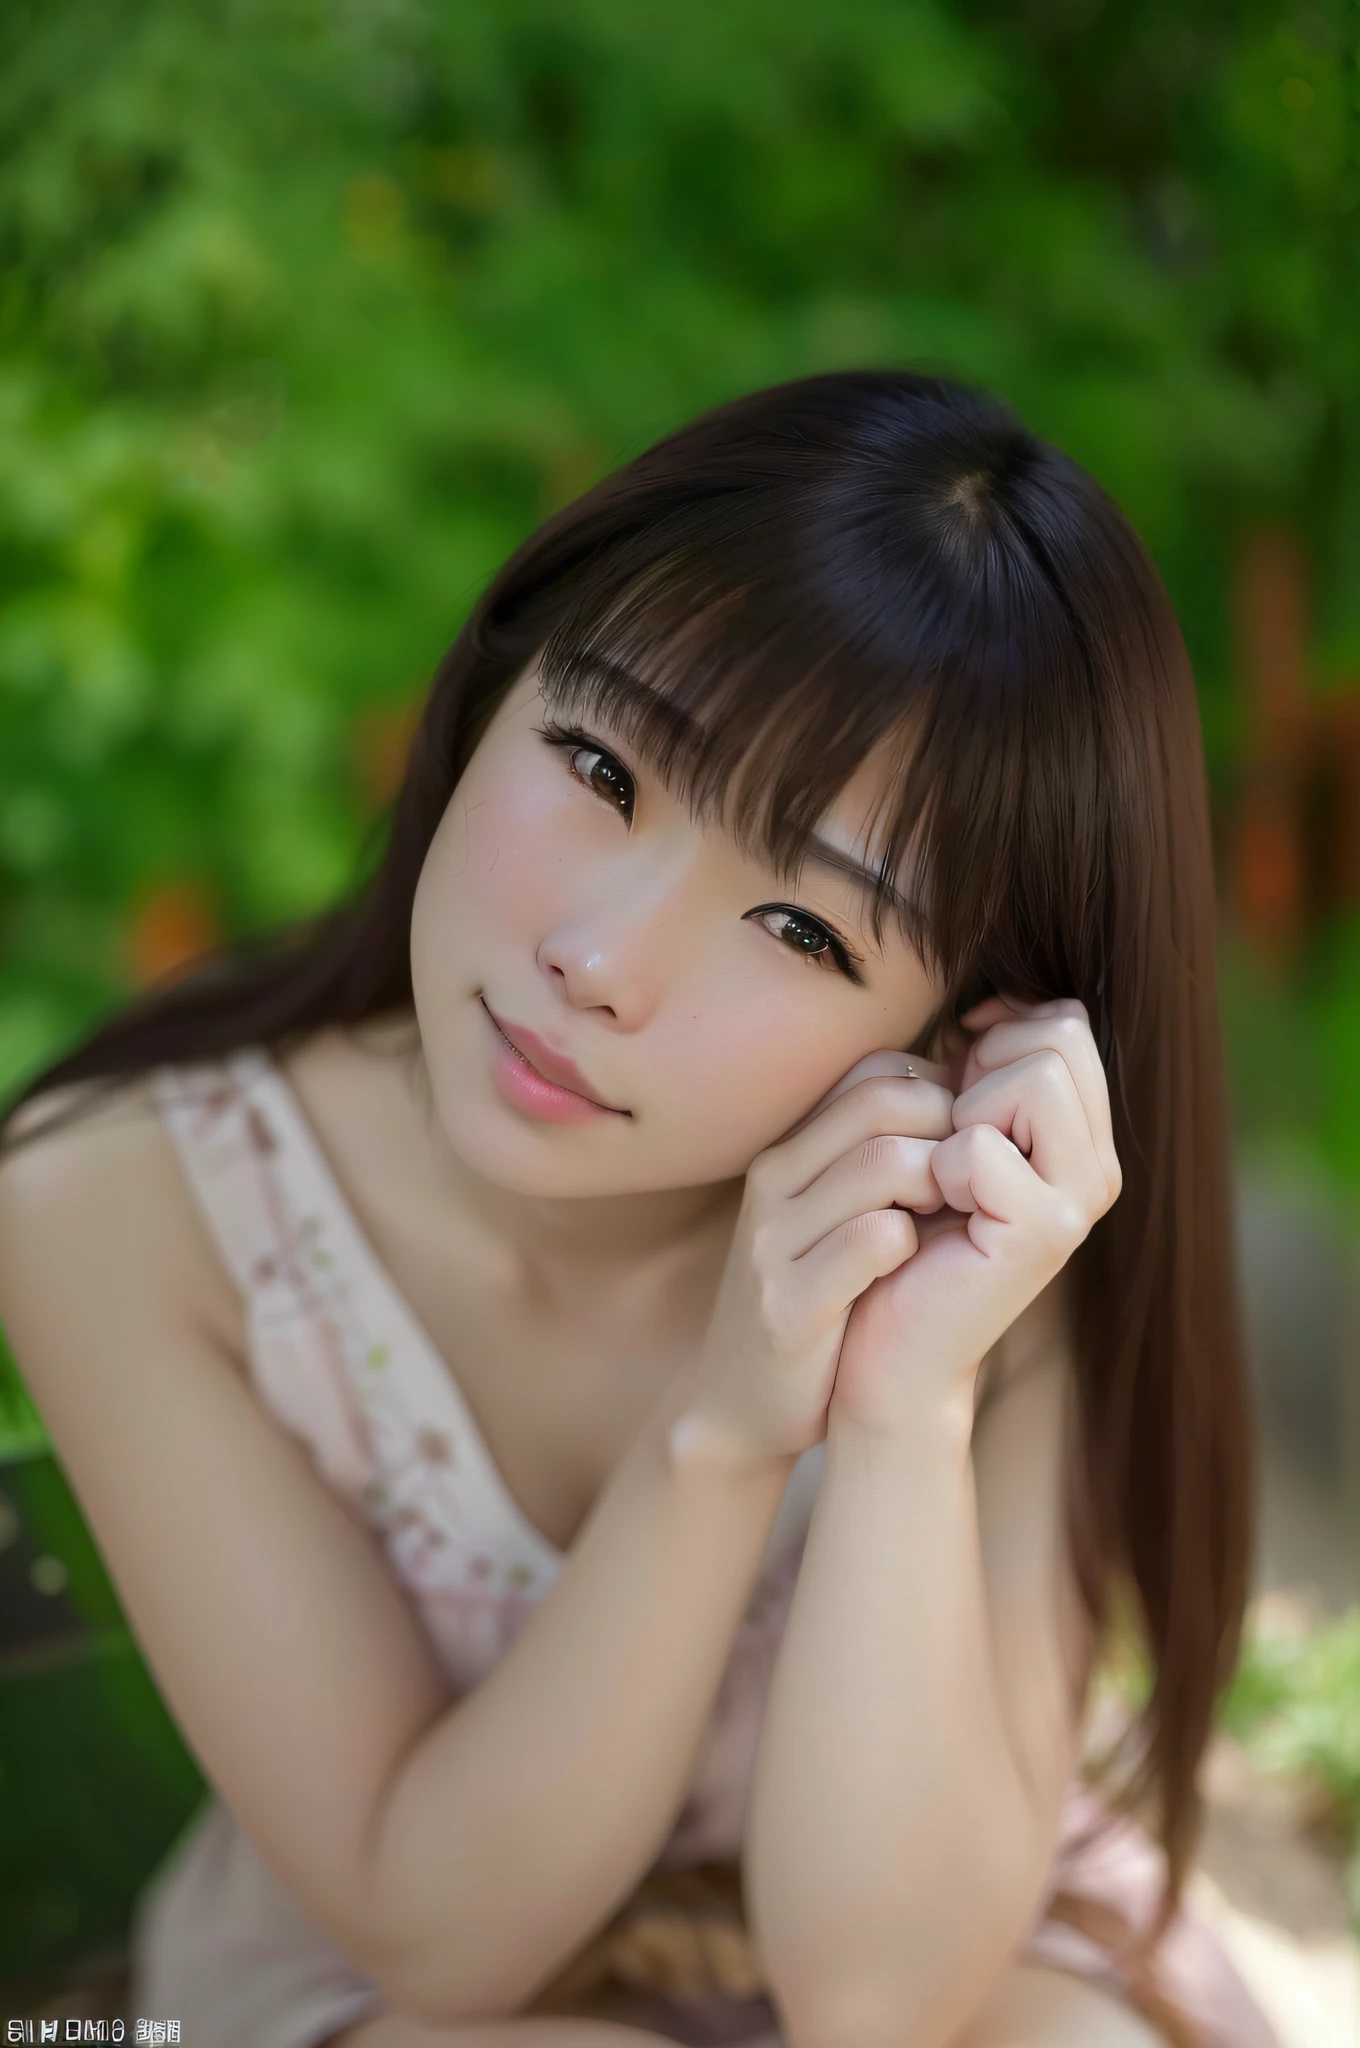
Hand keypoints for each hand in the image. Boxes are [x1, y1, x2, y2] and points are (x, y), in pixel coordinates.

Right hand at [673, 1047, 956, 1467]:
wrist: (739, 1405)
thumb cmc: (814, 1302)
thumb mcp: (832, 1218)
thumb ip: (878, 1161)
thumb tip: (964, 1102)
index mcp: (789, 1153)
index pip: (877, 1071)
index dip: (943, 1096)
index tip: (968, 1150)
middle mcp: (773, 1183)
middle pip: (885, 1102)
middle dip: (951, 1133)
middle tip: (976, 1184)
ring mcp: (775, 1242)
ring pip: (884, 1163)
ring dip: (941, 1186)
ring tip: (956, 1221)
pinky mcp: (789, 1305)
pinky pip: (872, 1241)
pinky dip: (913, 1245)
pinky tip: (917, 1266)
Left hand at [828, 994, 1122, 1438]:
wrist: (886, 1344)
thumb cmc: (904, 1231)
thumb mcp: (948, 1130)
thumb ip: (983, 1070)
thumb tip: (992, 1006)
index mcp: (1081, 1138)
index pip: (1066, 1022)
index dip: (997, 1035)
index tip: (958, 1090)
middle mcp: (1097, 1168)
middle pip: (1060, 1036)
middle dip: (983, 1070)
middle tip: (950, 1141)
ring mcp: (1078, 1202)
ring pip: (1036, 1076)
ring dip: (965, 1113)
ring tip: (946, 1177)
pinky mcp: (1041, 1236)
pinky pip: (982, 1146)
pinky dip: (938, 1169)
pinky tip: (935, 1213)